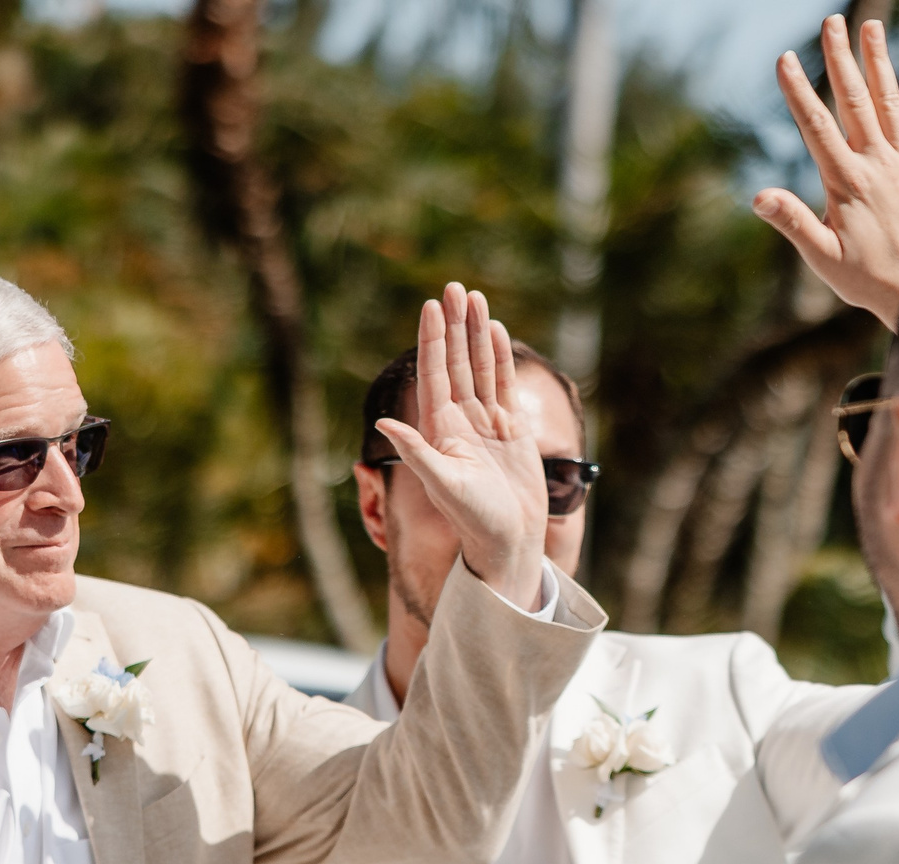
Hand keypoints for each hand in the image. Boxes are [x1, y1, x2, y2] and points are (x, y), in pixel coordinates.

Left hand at [372, 284, 548, 609]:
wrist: (507, 540)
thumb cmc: (473, 519)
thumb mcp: (443, 485)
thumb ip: (417, 452)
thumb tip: (386, 424)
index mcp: (440, 430)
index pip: (435, 374)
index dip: (433, 340)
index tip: (431, 305)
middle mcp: (461, 421)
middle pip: (457, 362)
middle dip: (455, 325)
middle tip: (454, 287)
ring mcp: (487, 423)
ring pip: (481, 368)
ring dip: (477, 334)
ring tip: (476, 298)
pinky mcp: (512, 430)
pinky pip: (505, 385)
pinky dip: (501, 358)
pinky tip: (496, 331)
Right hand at [753, 16, 898, 332]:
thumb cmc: (867, 279)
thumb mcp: (823, 258)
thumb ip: (793, 223)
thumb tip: (759, 197)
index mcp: (848, 183)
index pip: (817, 128)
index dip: (799, 92)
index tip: (784, 60)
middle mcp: (878, 165)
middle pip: (856, 101)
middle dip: (841, 59)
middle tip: (832, 22)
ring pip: (889, 102)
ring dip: (879, 62)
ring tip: (871, 25)